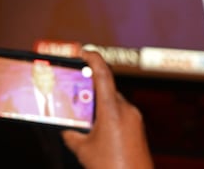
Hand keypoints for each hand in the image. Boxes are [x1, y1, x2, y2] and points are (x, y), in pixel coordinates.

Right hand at [61, 50, 153, 168]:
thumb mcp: (83, 150)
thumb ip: (71, 134)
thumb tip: (65, 127)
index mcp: (112, 110)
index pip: (103, 74)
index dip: (92, 58)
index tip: (83, 52)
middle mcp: (126, 110)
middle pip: (106, 88)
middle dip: (88, 88)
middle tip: (72, 89)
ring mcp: (134, 119)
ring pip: (112, 102)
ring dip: (97, 104)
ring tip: (81, 114)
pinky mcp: (137, 129)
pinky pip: (119, 113)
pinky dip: (106, 115)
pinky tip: (95, 129)